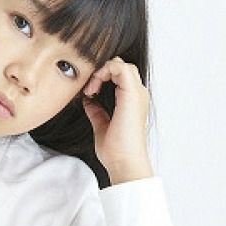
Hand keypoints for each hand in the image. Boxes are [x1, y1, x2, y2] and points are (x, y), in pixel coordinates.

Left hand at [81, 56, 153, 179]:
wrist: (123, 161)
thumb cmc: (115, 150)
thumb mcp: (101, 125)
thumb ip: (96, 111)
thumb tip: (88, 100)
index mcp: (132, 101)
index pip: (119, 75)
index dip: (102, 77)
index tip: (88, 92)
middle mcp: (137, 95)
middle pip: (120, 66)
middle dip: (101, 72)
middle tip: (89, 89)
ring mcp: (136, 93)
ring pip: (120, 64)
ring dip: (101, 71)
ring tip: (91, 89)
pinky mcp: (131, 94)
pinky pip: (119, 67)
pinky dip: (104, 71)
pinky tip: (94, 88)